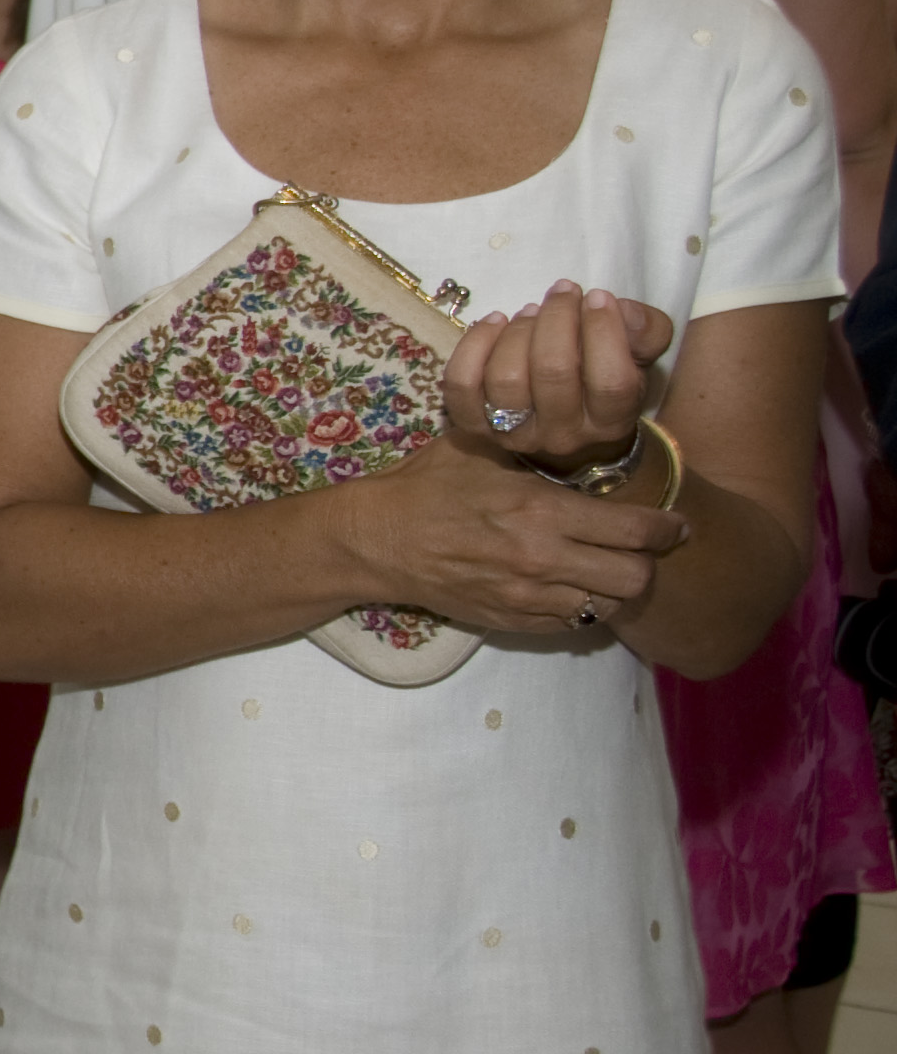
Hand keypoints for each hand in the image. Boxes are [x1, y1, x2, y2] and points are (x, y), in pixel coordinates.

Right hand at [344, 431, 691, 637]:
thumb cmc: (427, 485)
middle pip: (635, 578)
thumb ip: (535, 446)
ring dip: (616, 589)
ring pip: (609, 607)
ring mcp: (527, 596)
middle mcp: (542, 559)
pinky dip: (582, 606)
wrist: (377, 540)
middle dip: (648, 562)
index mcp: (541, 510)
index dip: (666, 528)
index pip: (634, 530)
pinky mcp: (512, 620)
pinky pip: (572, 623)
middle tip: (642, 549)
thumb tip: (580, 429)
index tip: (675, 525)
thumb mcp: (481, 448)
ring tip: (607, 569)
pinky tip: (571, 585)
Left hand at [440, 281, 673, 472]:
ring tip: (531, 311)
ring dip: (518, 332)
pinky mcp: (474, 425)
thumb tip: (618, 307)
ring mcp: (514, 435)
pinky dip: (473, 346)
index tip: (597, 296)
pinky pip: (462, 384)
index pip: (610, 382)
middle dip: (557, 319)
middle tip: (563, 292)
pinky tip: (494, 322)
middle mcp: (563, 435)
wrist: (567, 428)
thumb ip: (645, 330)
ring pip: (506, 378)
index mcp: (611, 421)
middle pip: (553, 372)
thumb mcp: (639, 355)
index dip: (603, 331)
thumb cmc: (602, 378)